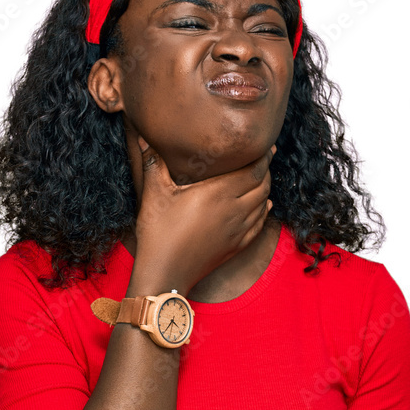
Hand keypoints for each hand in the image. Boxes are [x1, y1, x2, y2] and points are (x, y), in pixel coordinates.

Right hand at [134, 135, 276, 293]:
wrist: (166, 273)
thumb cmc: (159, 233)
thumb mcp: (154, 194)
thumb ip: (153, 163)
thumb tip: (143, 136)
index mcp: (219, 192)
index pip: (254, 170)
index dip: (264, 157)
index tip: (266, 146)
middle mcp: (234, 210)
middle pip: (263, 185)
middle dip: (266, 171)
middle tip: (264, 159)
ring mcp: (238, 230)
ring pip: (263, 204)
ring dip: (265, 190)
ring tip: (262, 179)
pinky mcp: (236, 246)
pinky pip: (259, 225)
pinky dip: (264, 212)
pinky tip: (263, 207)